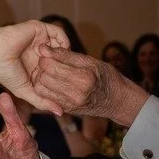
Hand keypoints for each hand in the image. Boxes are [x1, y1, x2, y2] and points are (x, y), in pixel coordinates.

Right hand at [0, 20, 68, 108]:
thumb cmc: (5, 72)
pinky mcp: (40, 30)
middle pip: (63, 59)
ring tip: (61, 61)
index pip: (58, 72)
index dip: (64, 79)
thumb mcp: (26, 91)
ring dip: (65, 52)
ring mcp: (41, 41)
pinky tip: (59, 49)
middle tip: (70, 73)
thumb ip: (42, 102)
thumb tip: (60, 113)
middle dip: (67, 66)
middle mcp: (40, 54)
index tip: (69, 87)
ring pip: (62, 45)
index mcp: (37, 68)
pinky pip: (58, 32)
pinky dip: (62, 40)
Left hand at [28, 48, 148, 130]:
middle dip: (43, 67)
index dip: (46, 56)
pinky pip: (46, 98)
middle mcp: (76, 93)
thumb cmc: (106, 76)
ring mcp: (70, 104)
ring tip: (51, 72)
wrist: (116, 101)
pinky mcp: (66, 110)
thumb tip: (44, 48)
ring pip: (41, 89)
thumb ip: (66, 55)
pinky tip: (53, 82)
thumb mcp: (91, 61)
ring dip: (42, 78)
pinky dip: (46, 88)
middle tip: (50, 62)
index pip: (51, 65)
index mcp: (84, 78)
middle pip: (44, 77)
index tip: (49, 53)